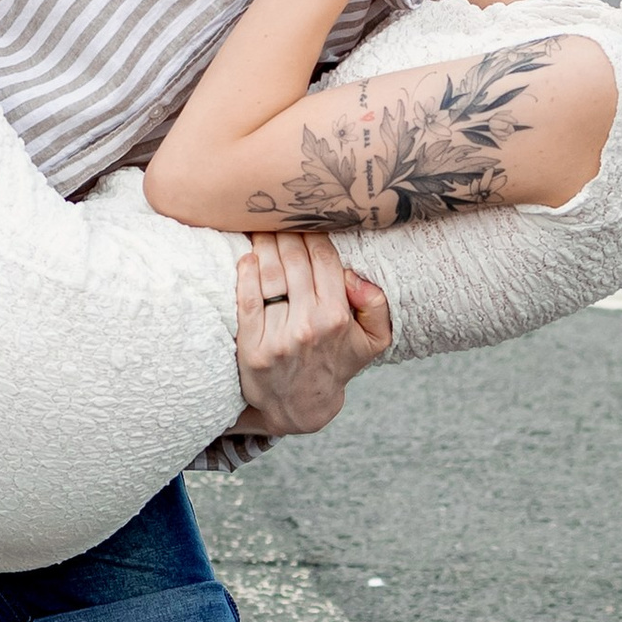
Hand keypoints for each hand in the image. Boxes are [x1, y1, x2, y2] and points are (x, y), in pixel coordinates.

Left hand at [230, 227, 392, 436]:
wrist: (301, 405)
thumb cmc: (336, 363)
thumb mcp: (373, 341)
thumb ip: (376, 304)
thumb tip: (353, 275)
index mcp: (338, 316)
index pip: (324, 258)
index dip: (313, 232)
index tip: (303, 219)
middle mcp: (309, 324)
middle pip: (294, 260)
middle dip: (286, 232)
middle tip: (278, 217)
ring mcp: (279, 335)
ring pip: (270, 274)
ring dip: (264, 244)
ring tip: (260, 229)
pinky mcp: (252, 345)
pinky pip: (246, 300)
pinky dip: (245, 273)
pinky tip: (247, 257)